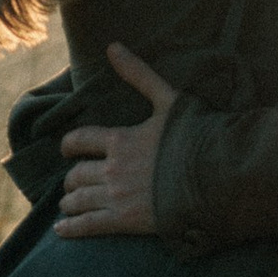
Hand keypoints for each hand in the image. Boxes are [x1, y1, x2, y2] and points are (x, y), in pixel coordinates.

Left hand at [56, 45, 178, 237]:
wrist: (217, 176)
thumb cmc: (197, 137)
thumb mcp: (168, 100)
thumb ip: (139, 75)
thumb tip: (113, 46)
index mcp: (121, 140)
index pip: (81, 140)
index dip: (69, 145)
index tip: (66, 149)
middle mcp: (114, 168)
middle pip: (77, 174)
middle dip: (72, 178)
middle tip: (73, 182)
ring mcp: (118, 196)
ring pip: (79, 199)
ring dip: (70, 202)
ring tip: (68, 205)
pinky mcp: (126, 221)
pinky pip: (89, 225)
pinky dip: (71, 227)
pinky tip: (61, 230)